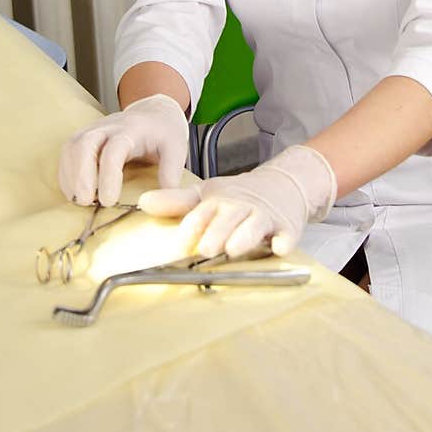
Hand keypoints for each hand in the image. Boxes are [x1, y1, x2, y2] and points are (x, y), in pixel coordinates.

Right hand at [58, 94, 188, 207]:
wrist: (153, 112)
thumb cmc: (164, 133)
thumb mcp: (176, 149)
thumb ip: (171, 173)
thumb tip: (164, 200)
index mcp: (132, 129)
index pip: (114, 150)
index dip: (108, 176)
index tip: (108, 201)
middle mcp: (108, 126)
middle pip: (86, 144)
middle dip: (81, 174)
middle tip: (85, 201)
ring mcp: (93, 129)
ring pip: (72, 147)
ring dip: (71, 175)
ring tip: (78, 200)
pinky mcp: (83, 136)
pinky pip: (67, 152)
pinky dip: (66, 173)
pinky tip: (72, 192)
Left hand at [136, 145, 336, 257]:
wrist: (284, 183)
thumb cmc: (240, 195)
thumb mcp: (207, 194)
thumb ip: (176, 202)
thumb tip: (143, 202)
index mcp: (219, 201)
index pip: (202, 211)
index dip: (192, 226)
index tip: (182, 242)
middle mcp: (241, 207)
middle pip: (228, 219)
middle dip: (218, 233)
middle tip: (207, 248)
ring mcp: (265, 217)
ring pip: (255, 226)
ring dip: (245, 236)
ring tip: (234, 248)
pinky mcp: (288, 226)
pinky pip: (287, 235)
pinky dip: (284, 241)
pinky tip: (279, 247)